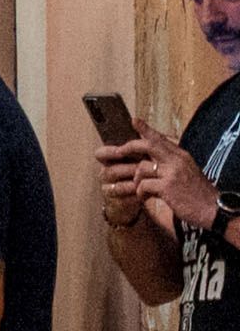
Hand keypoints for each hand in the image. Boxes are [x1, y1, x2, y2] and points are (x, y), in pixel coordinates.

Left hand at [105, 128, 221, 235]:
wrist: (213, 210)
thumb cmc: (199, 194)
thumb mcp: (189, 172)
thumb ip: (173, 164)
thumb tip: (153, 161)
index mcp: (182, 156)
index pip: (161, 138)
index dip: (146, 129)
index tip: (134, 120)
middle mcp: (177, 160)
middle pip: (147, 145)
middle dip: (129, 147)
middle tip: (118, 152)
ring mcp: (172, 172)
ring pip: (141, 168)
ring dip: (137, 180)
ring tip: (142, 190)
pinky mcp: (167, 186)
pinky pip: (143, 185)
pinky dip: (140, 192)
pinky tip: (145, 197)